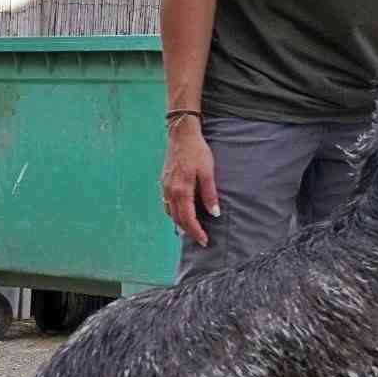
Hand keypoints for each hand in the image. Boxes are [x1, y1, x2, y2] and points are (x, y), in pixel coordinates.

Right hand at [161, 121, 219, 245]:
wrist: (181, 135)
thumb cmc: (197, 152)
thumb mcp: (207, 172)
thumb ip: (209, 194)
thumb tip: (213, 213)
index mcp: (181, 190)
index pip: (187, 218)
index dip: (196, 231)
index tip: (204, 240)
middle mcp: (170, 191)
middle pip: (177, 218)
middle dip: (189, 231)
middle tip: (200, 239)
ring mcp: (165, 187)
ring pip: (170, 212)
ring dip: (180, 223)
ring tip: (191, 230)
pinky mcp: (164, 182)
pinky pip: (167, 203)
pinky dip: (174, 212)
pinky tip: (180, 212)